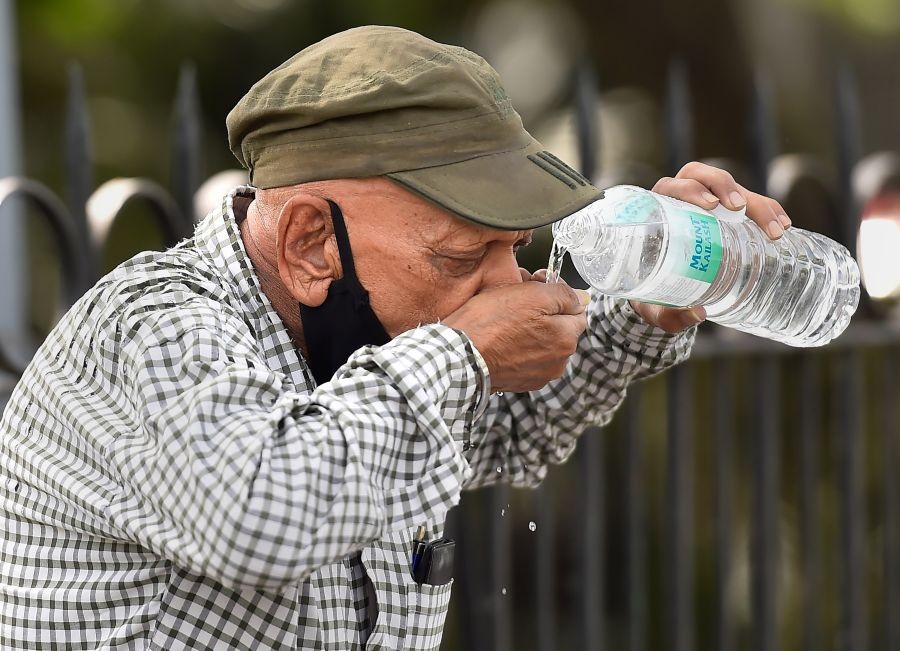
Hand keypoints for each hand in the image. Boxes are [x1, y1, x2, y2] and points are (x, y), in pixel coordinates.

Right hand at [443, 276, 588, 392]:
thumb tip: (582, 297)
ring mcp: (539, 375)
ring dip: (531, 331)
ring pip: (543, 343)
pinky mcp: (520, 382)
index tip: (537, 287)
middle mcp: (558, 362)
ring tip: (505, 322)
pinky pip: (526, 358)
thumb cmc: (490, 324)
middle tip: (517, 302)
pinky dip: (518, 348)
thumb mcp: (531, 294)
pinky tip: (501, 340)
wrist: (459, 357)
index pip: (577, 311)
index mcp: (566, 339)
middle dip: (544, 314)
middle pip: (560, 328)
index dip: (557, 295)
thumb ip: (563, 294)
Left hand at [629, 161, 792, 332]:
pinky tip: (784, 226)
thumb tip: (698, 313)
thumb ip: (671, 315)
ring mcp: (707, 205)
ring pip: (733, 189)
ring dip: (757, 203)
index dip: (691, 189)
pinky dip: (768, 211)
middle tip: (741, 208)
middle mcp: (683, 201)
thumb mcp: (655, 308)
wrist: (660, 296)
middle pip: (706, 179)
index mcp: (658, 213)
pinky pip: (750, 204)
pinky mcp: (727, 215)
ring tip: (776, 228)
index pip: (673, 187)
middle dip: (727, 188)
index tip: (709, 205)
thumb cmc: (651, 296)